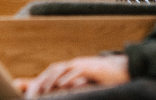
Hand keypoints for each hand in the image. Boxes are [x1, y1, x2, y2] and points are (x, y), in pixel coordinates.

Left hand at [14, 55, 129, 97]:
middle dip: (43, 79)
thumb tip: (65, 90)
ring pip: (62, 69)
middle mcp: (74, 65)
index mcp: (72, 68)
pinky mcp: (90, 68)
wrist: (121, 69)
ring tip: (44, 89)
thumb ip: (76, 86)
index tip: (34, 91)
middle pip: (54, 69)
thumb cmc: (104, 78)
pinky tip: (61, 85)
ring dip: (52, 78)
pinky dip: (68, 78)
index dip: (43, 80)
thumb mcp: (87, 82)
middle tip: (34, 91)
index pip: (53, 72)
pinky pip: (76, 72)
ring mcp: (82, 65)